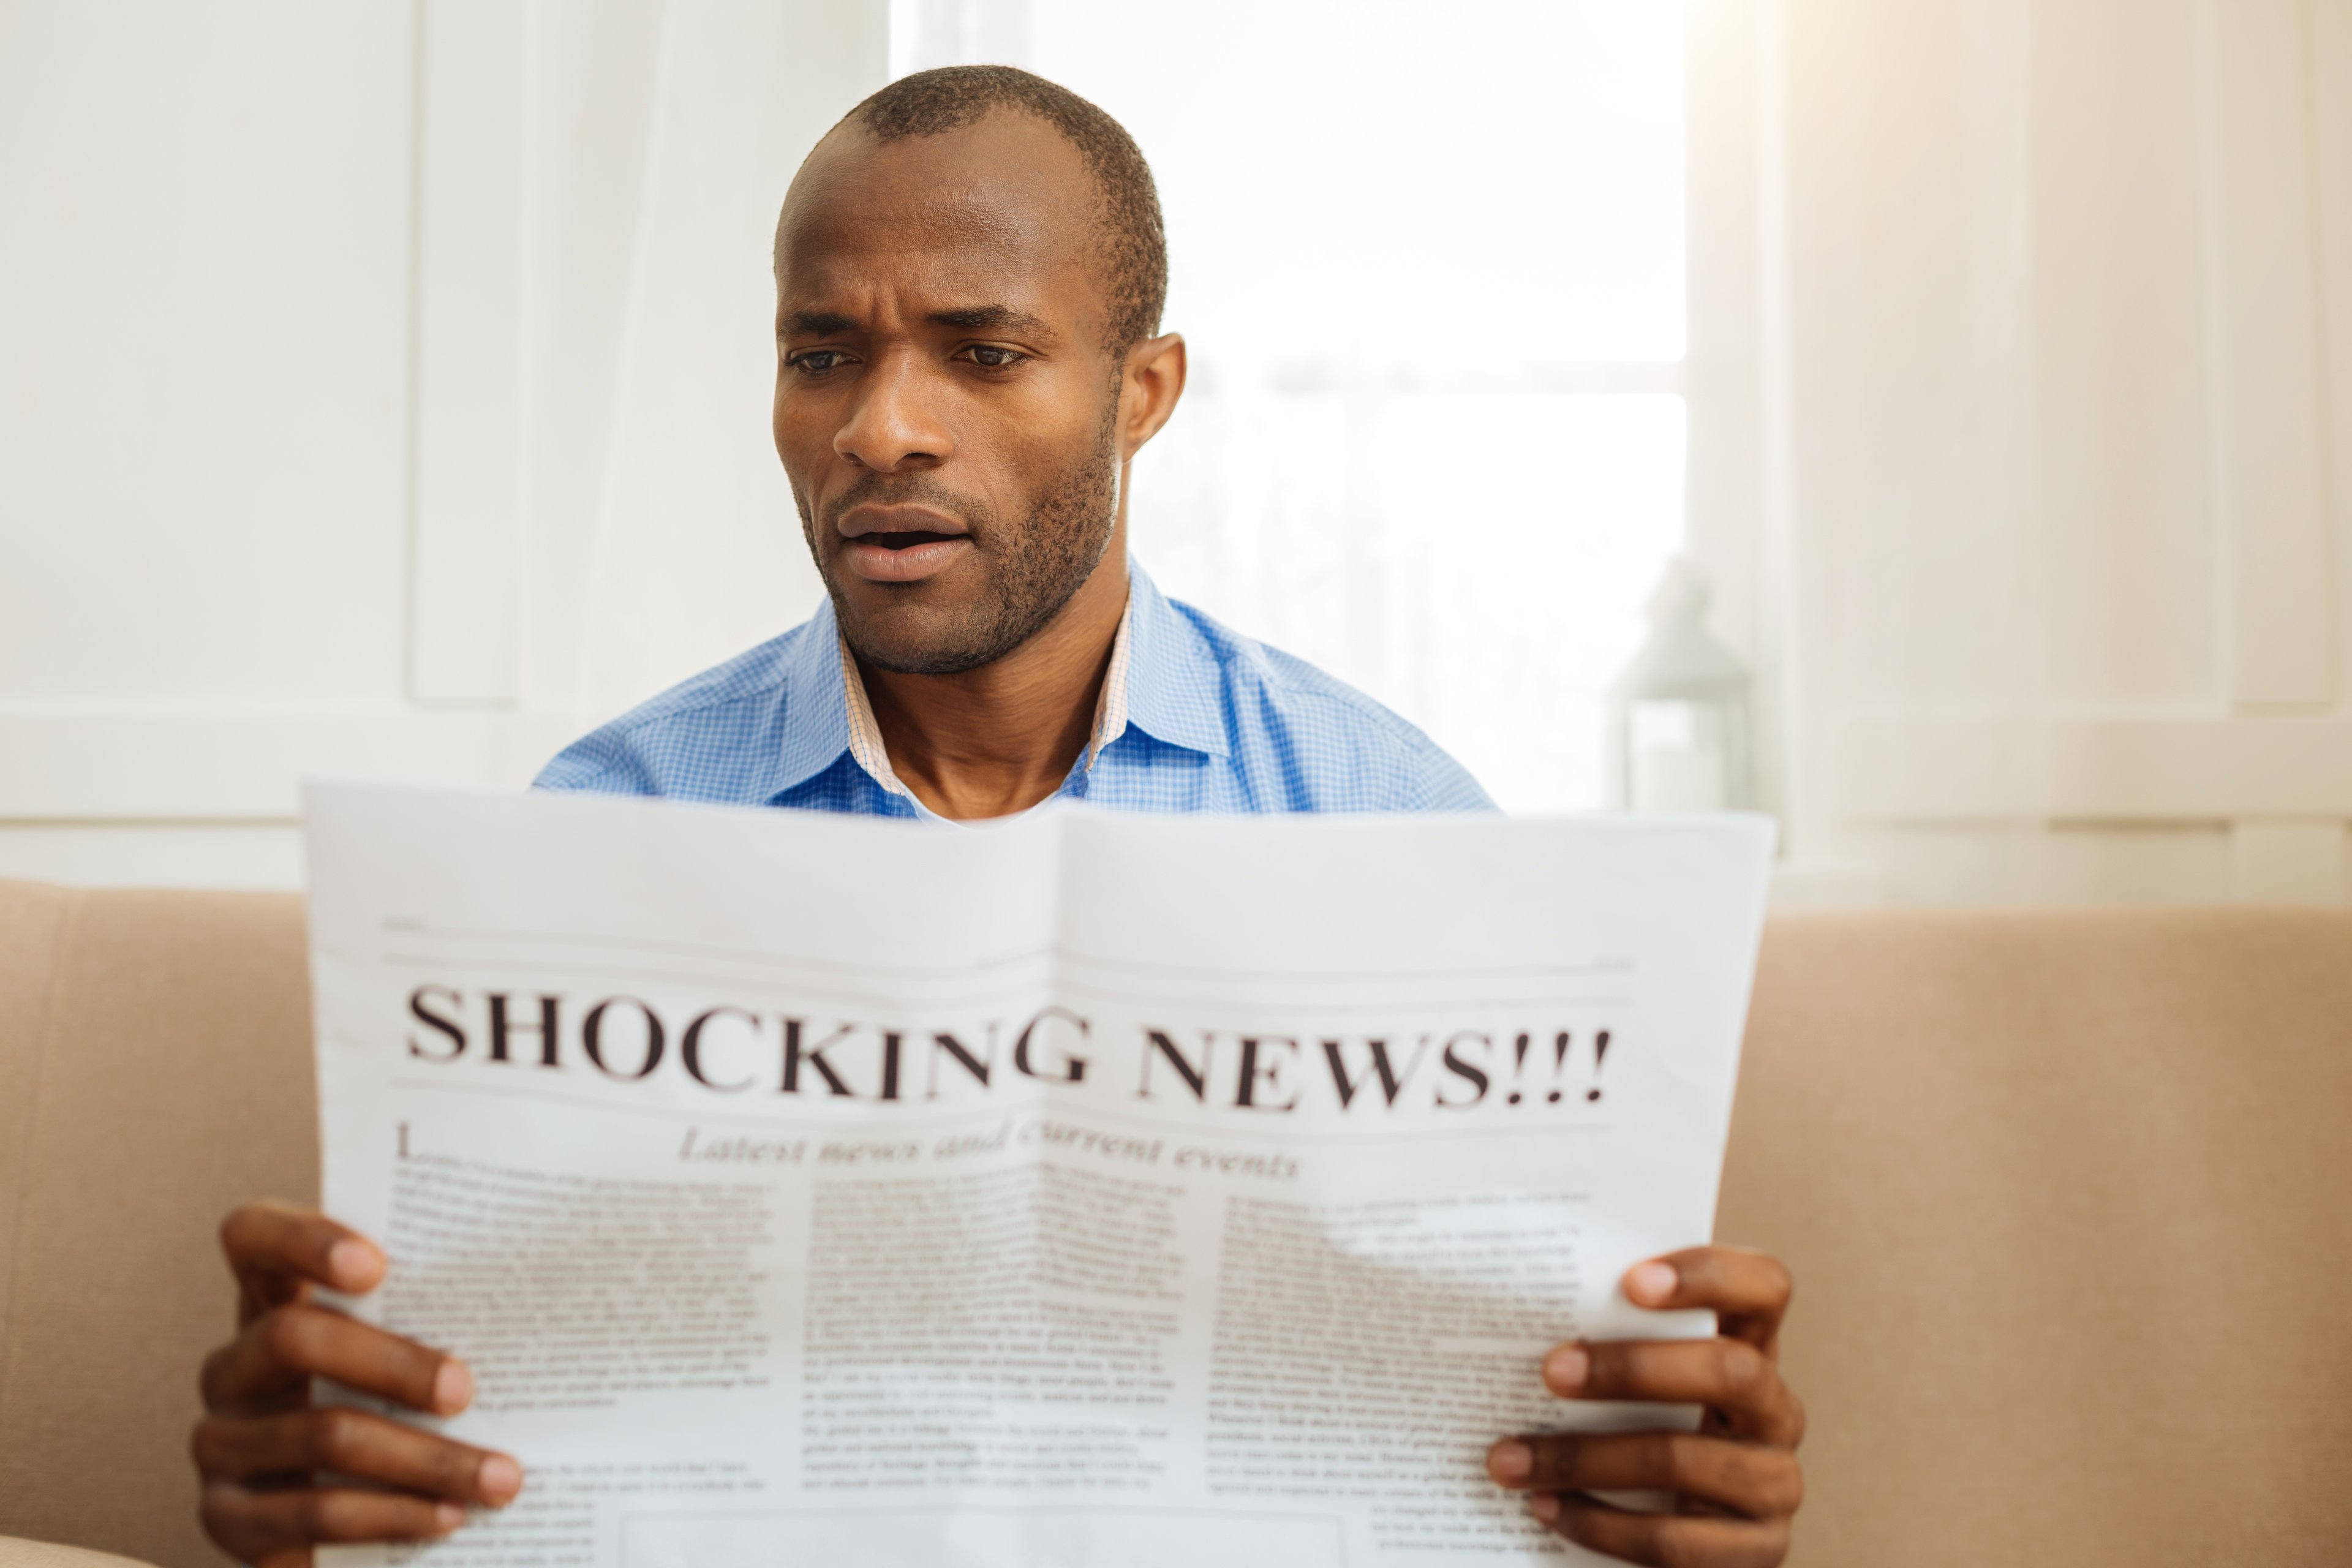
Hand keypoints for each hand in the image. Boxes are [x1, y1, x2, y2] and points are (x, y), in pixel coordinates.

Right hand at [192, 1201, 522, 1564]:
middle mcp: (235, 1365)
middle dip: (393, 1363)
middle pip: (294, 1339)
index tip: (376, 1264)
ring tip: (498, 1477)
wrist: (349, 1525)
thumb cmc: (401, 1403)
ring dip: (423, 1459)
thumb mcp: (409, 1348)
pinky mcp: (228, 1517)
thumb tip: (544, 1289)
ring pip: (321, 1435)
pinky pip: (315, 1512)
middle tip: (465, 1389)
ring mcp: (220, 1441)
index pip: (254, 1236)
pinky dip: (393, 1514)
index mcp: (273, 1300)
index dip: (303, 1240)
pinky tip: (448, 1517)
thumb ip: (440, 1313)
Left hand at [1485, 1246, 1803, 1565]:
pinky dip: (1598, 1524)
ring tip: (1511, 1458)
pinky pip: (1672, 1539)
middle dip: (1633, 1368)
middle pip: (1731, 1371)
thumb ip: (1606, 1336)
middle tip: (1551, 1369)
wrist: (1673, 1540)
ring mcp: (1775, 1484)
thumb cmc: (1631, 1428)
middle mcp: (1776, 1411)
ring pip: (1684, 1460)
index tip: (1632, 1280)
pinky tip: (1545, 1507)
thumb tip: (1521, 1308)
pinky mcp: (1757, 1552)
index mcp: (1753, 1346)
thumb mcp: (1634, 1380)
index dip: (1710, 1275)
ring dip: (1585, 1458)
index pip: (1765, 1287)